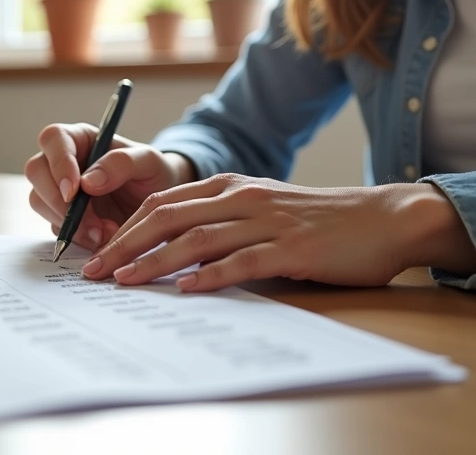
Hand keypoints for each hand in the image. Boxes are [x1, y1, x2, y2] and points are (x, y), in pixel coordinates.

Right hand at [24, 123, 194, 249]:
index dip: (58, 163)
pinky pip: (55, 227)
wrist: (160, 206)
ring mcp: (58, 190)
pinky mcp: (62, 217)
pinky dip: (76, 237)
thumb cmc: (153, 173)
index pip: (54, 139)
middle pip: (37, 171)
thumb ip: (121, 163)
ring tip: (105, 233)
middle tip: (89, 221)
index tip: (74, 190)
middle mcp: (63, 162)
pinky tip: (103, 240)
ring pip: (40, 202)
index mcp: (80, 138)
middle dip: (58, 200)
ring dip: (69, 223)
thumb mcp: (148, 162)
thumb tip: (87, 182)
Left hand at [80, 174, 475, 291]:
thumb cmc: (317, 222)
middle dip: (125, 244)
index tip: (96, 253)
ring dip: (155, 260)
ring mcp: (265, 221)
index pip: (162, 203)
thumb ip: (220, 227)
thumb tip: (173, 260)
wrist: (381, 219)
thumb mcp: (260, 211)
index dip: (124, 227)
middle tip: (94, 271)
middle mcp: (240, 198)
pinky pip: (243, 260)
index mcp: (228, 187)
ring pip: (197, 238)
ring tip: (124, 280)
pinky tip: (186, 288)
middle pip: (168, 217)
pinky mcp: (291, 248)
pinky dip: (211, 275)